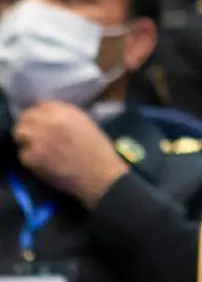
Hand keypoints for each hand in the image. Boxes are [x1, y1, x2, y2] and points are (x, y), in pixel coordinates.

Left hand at [13, 101, 129, 207]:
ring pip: (20, 134)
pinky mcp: (32, 157)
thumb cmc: (99, 151)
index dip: (40, 115)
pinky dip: (31, 158)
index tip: (44, 123)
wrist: (102, 176)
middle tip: (37, 137)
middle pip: (26, 117)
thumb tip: (48, 118)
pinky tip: (45, 163)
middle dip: (30, 126)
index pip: (39, 106)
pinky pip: (23, 154)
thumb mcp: (86, 124)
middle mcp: (49, 121)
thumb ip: (65, 117)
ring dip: (27, 140)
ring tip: (39, 149)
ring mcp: (38, 139)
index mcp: (65, 111)